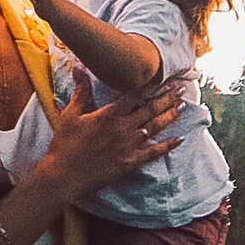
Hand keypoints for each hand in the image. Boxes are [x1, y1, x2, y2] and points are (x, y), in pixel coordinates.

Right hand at [46, 81, 175, 197]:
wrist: (63, 176)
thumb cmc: (64, 145)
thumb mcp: (70, 115)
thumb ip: (81, 92)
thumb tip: (80, 68)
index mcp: (108, 114)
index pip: (134, 96)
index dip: (150, 87)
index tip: (162, 80)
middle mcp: (122, 128)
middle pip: (149, 109)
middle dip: (166, 99)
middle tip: (179, 90)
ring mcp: (128, 146)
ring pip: (155, 127)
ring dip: (169, 116)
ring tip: (181, 107)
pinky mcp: (130, 162)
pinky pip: (154, 153)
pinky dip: (168, 146)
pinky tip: (179, 139)